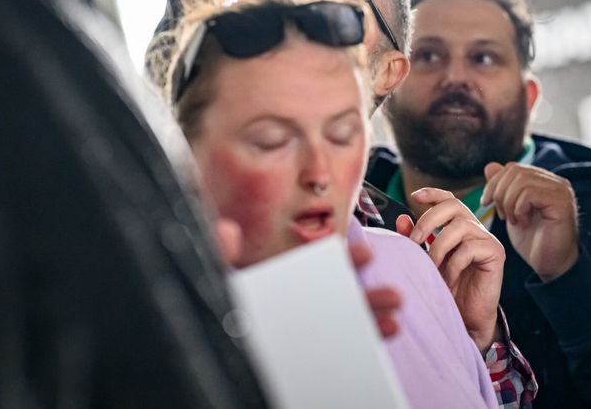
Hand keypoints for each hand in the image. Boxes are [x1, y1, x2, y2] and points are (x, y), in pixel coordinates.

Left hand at [215, 218, 400, 338]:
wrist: (197, 348)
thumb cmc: (213, 310)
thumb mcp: (212, 278)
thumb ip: (217, 254)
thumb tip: (226, 231)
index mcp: (275, 284)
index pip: (314, 269)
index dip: (343, 262)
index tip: (367, 254)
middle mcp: (291, 308)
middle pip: (334, 301)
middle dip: (367, 299)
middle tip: (394, 296)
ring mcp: (294, 335)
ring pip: (337, 326)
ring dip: (367, 324)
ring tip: (392, 324)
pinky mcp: (294, 359)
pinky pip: (328, 354)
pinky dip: (353, 348)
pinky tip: (374, 344)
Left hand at [396, 189, 503, 350]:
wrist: (467, 321)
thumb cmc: (448, 291)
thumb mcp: (426, 263)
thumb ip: (415, 241)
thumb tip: (402, 219)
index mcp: (458, 227)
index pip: (449, 199)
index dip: (433, 193)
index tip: (414, 197)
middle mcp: (475, 229)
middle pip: (454, 205)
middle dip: (429, 220)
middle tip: (414, 241)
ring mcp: (487, 240)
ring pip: (460, 226)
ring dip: (439, 247)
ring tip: (432, 267)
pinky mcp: (495, 254)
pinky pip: (469, 248)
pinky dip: (453, 264)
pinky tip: (449, 280)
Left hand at [481, 162, 579, 282]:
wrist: (551, 266)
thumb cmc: (534, 242)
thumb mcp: (511, 211)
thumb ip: (503, 188)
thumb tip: (489, 166)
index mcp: (544, 181)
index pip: (512, 167)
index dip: (494, 183)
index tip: (486, 203)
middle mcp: (556, 181)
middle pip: (515, 171)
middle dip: (500, 193)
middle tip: (502, 215)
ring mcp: (561, 190)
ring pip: (521, 181)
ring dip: (509, 203)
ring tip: (513, 220)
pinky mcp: (562, 202)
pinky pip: (530, 194)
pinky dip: (519, 209)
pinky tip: (523, 223)